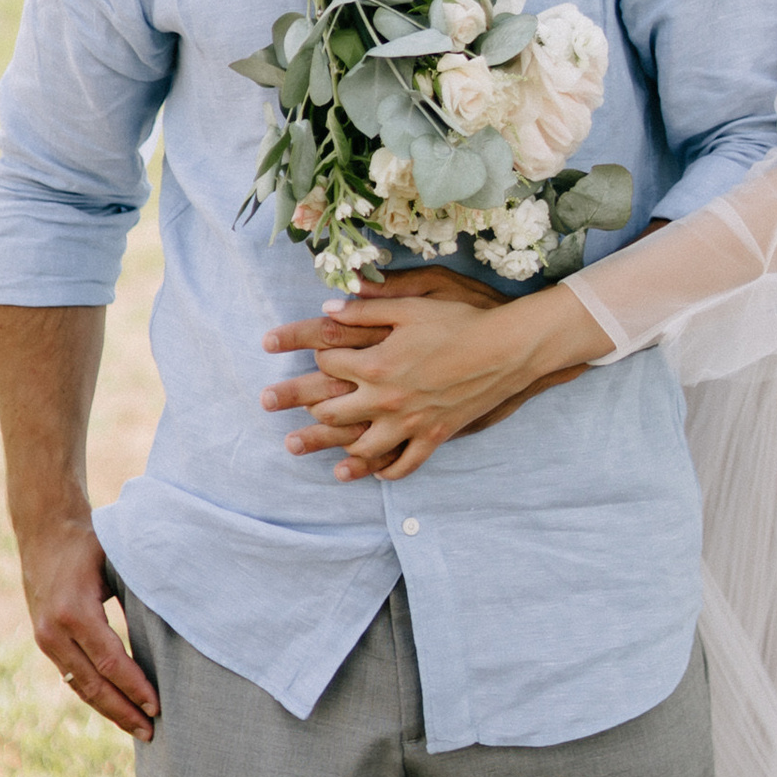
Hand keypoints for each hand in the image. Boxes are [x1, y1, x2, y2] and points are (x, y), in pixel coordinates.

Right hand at [17, 510, 157, 741]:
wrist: (43, 529)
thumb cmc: (90, 543)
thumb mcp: (116, 564)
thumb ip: (138, 597)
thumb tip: (175, 629)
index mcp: (74, 612)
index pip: (110, 661)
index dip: (135, 687)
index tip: (158, 706)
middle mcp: (54, 631)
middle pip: (93, 685)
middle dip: (123, 711)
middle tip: (152, 733)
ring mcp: (45, 639)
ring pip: (80, 686)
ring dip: (109, 710)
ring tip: (138, 728)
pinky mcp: (45, 641)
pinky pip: (72, 676)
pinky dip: (94, 695)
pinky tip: (116, 707)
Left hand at [263, 272, 604, 482]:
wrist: (508, 350)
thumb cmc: (461, 320)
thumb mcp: (413, 304)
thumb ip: (367, 308)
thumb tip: (327, 307)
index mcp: (378, 363)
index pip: (328, 360)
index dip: (305, 349)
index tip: (283, 345)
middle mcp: (387, 399)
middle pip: (331, 410)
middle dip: (297, 404)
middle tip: (267, 404)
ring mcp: (410, 423)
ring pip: (361, 445)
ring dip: (328, 447)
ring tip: (300, 448)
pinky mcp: (434, 436)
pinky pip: (403, 463)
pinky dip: (382, 470)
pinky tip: (368, 471)